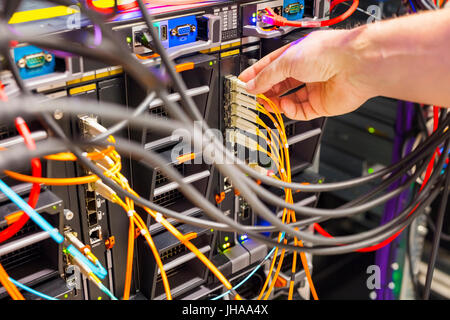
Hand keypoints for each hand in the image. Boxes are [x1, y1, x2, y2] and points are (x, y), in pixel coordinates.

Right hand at [239, 29, 374, 119]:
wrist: (355, 66)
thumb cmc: (329, 53)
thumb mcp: (287, 61)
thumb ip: (267, 76)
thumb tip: (252, 85)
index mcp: (298, 54)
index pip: (271, 65)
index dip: (257, 74)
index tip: (244, 82)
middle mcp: (307, 70)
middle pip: (279, 84)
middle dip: (265, 90)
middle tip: (252, 96)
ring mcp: (314, 88)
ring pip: (288, 99)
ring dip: (275, 102)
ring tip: (264, 103)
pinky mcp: (321, 104)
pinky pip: (300, 111)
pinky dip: (290, 110)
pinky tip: (285, 106)